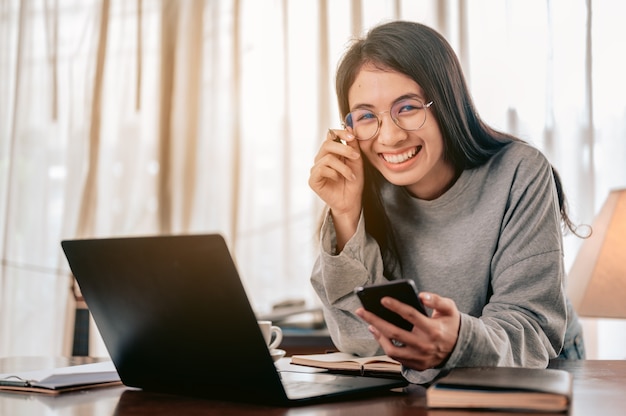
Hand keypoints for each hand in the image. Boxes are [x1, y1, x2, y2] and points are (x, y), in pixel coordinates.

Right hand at [309, 129, 362, 249]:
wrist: (351, 202)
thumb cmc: (353, 182)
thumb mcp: (356, 161)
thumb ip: (353, 146)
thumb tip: (350, 128)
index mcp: (331, 152)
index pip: (331, 135)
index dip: (340, 133)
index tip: (352, 137)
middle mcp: (321, 158)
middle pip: (327, 144)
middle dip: (344, 149)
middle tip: (356, 157)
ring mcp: (316, 169)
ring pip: (328, 158)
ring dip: (343, 167)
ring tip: (351, 176)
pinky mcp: (313, 180)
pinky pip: (322, 170)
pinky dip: (334, 174)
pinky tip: (338, 180)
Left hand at [355, 292, 460, 370]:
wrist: (459, 348)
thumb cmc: (450, 324)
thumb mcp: (450, 309)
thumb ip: (437, 300)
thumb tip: (421, 295)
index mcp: (433, 329)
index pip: (411, 316)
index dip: (396, 306)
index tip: (383, 299)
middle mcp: (425, 345)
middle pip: (395, 333)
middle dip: (375, 320)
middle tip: (361, 310)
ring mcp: (419, 357)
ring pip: (391, 349)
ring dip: (377, 335)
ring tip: (368, 323)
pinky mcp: (416, 364)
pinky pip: (395, 357)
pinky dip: (384, 344)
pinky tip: (377, 332)